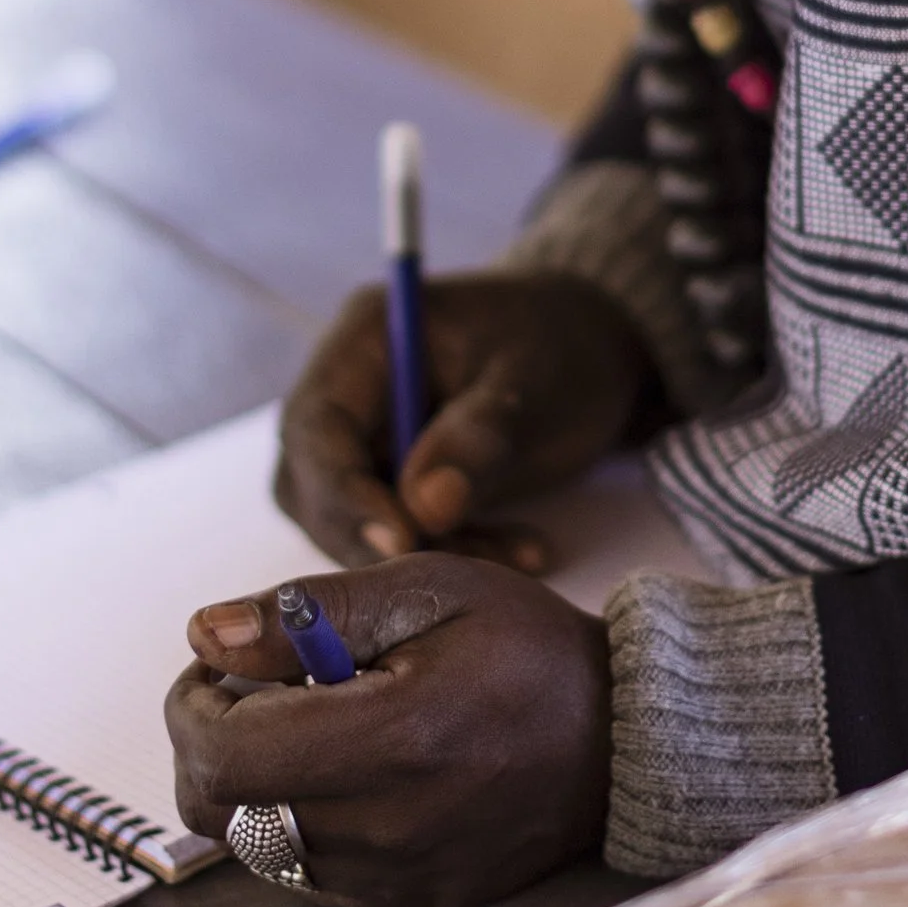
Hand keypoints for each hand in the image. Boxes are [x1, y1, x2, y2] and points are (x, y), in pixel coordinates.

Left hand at [166, 557, 611, 906]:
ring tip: (315, 724)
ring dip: (256, 783)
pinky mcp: (407, 904)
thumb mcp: (426, 589)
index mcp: (393, 741)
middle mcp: (389, 828)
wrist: (620, 739)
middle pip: (219, 814)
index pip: (222, 758)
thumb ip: (307, 612)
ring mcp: (397, 879)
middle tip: (255, 691)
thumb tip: (206, 634)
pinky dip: (299, 820)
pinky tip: (348, 770)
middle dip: (210, 744)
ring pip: (254, 846)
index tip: (220, 668)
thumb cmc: (526, 649)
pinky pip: (306, 872)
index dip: (192, 708)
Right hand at [274, 271, 656, 566]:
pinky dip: (448, 550)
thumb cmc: (562, 346)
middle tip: (459, 567)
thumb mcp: (532, 384)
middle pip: (317, 481)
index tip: (401, 540)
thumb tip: (423, 509)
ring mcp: (363, 434)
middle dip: (380, 536)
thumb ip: (477, 441)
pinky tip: (518, 550)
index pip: (317, 426)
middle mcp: (346, 387)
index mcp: (367, 339)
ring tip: (514, 554)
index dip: (345, 491)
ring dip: (421, 553)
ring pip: (352, 519)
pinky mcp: (388, 475)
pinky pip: (394, 528)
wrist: (590, 350)